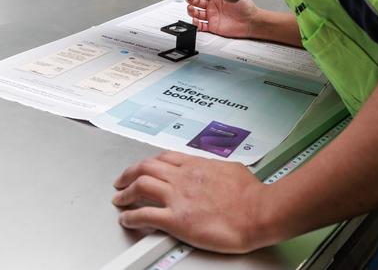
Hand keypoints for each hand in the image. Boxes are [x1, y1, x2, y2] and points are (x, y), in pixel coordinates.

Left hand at [112, 151, 272, 252]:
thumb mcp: (232, 170)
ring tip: (119, 198)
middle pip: (146, 168)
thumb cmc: (251, 195)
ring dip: (125, 192)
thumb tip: (216, 172)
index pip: (164, 158)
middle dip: (129, 173)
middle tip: (122, 180)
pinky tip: (126, 220)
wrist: (257, 212)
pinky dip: (131, 217)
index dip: (149, 163)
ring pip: (140, 186)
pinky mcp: (176, 220)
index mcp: (196, 165)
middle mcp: (183, 177)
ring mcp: (178, 197)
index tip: (144, 168)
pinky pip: (144, 215)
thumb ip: (216, 170)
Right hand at [186, 0, 258, 37]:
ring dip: (191, 12)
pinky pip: (201, 26)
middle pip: (196, 2)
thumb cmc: (246, 6)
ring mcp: (212, 15)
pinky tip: (195, 22)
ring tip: (191, 10)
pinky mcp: (213, 26)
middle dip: (191, 0)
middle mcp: (212, 5)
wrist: (251, 21)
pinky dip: (196, 25)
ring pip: (196, 14)